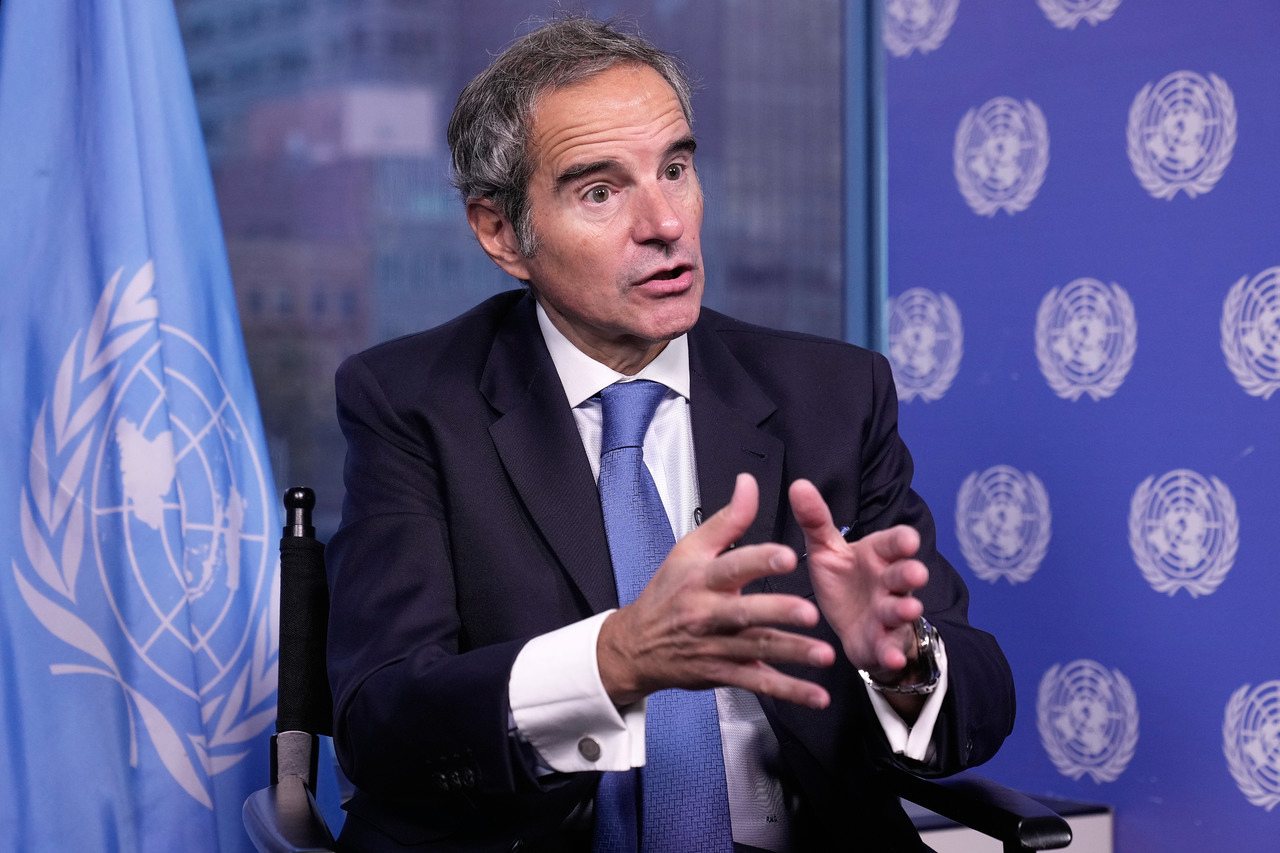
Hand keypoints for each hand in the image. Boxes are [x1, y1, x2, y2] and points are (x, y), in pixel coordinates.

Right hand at [597, 473, 835, 708]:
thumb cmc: (667, 593)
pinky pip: (758, 683)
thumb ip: (728, 519)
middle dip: (778, 612)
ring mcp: (716, 647)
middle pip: (745, 613)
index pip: (732, 566)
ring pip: (757, 650)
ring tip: (823, 655)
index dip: (759, 560)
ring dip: (792, 654)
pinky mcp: (723, 673)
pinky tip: (816, 696)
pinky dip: (789, 692)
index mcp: (702, 579)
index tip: (786, 556)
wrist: (636, 646)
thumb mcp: (689, 550)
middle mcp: (708, 614)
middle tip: (809, 612)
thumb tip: (749, 483)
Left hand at [788, 479, 927, 682]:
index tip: (908, 539)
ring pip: (901, 610)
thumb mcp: (827, 550)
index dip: (902, 541)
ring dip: (905, 610)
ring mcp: (889, 614)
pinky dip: (892, 653)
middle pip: (903, 575)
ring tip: (908, 609)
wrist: (852, 625)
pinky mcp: (882, 643)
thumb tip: (798, 484)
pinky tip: (892, 657)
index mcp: (877, 555)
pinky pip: (889, 648)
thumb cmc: (844, 579)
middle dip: (910, 573)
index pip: (893, 543)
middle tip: (916, 572)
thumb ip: (816, 520)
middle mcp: (889, 583)